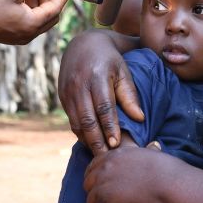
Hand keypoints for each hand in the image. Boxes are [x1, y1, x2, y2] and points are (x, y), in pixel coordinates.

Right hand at [57, 30, 143, 153]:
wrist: (83, 44)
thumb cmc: (110, 59)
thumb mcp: (123, 71)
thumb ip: (130, 94)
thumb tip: (140, 118)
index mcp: (97, 76)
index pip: (104, 106)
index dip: (109, 127)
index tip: (117, 144)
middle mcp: (79, 84)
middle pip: (87, 119)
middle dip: (97, 141)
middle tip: (107, 158)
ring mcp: (68, 91)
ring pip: (77, 123)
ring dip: (88, 141)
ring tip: (100, 156)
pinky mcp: (63, 96)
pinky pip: (72, 120)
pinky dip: (81, 134)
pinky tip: (91, 143)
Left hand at [84, 143, 178, 202]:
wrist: (169, 187)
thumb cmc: (166, 172)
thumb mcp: (151, 154)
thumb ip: (143, 151)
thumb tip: (153, 145)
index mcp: (114, 156)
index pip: (93, 166)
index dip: (96, 178)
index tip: (104, 186)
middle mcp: (105, 169)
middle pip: (87, 184)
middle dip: (96, 193)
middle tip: (109, 201)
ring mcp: (103, 186)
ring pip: (90, 201)